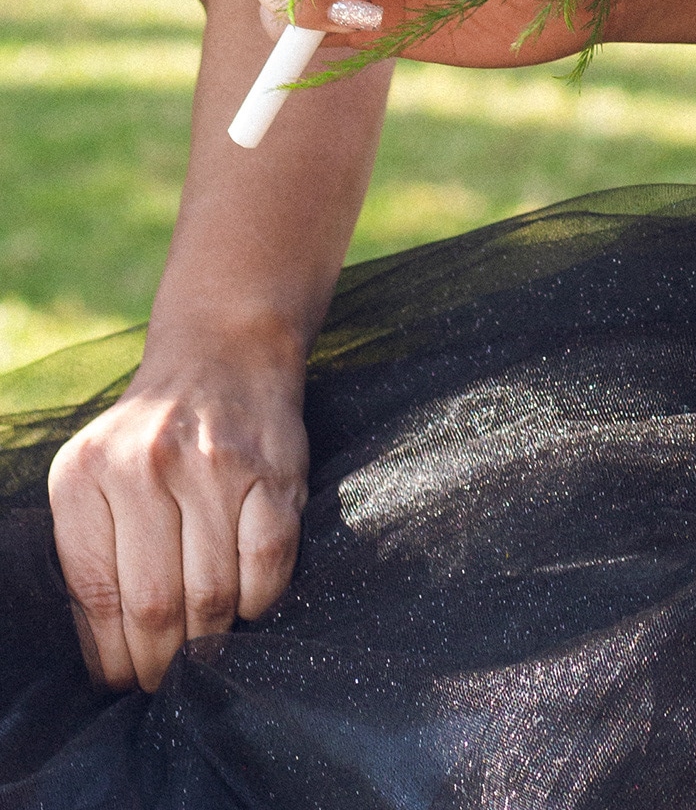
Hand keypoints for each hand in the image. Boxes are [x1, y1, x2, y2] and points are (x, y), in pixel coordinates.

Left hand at [48, 333, 307, 690]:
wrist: (224, 349)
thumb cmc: (153, 434)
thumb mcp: (96, 473)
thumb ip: (91, 551)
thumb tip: (106, 653)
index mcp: (87, 472)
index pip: (96, 596)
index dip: (112, 657)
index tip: (123, 679)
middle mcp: (147, 464)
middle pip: (155, 606)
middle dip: (160, 664)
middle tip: (164, 681)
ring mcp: (215, 465)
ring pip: (213, 595)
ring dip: (210, 643)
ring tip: (203, 652)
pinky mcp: (274, 470)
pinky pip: (268, 566)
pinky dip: (258, 603)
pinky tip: (246, 605)